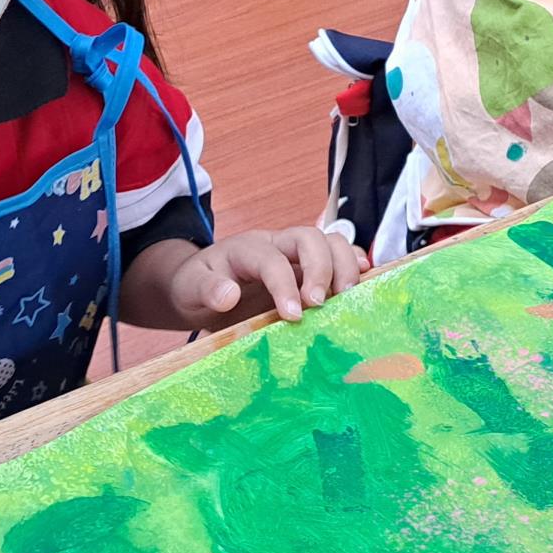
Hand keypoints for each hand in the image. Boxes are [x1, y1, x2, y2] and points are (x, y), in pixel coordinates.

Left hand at [168, 225, 367, 325]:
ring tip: (345, 299)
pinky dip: (355, 267)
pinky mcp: (310, 269)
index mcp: (246, 249)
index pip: (271, 258)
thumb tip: (229, 295)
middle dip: (321, 269)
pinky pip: (339, 257)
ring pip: (331, 243)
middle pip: (310, 238)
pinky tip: (362, 287)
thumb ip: (207, 290)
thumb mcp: (190, 290)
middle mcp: (276, 244)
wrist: (201, 287)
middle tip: (320, 306)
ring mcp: (296, 255)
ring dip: (344, 267)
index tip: (292, 315)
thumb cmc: (197, 287)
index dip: (285, 283)